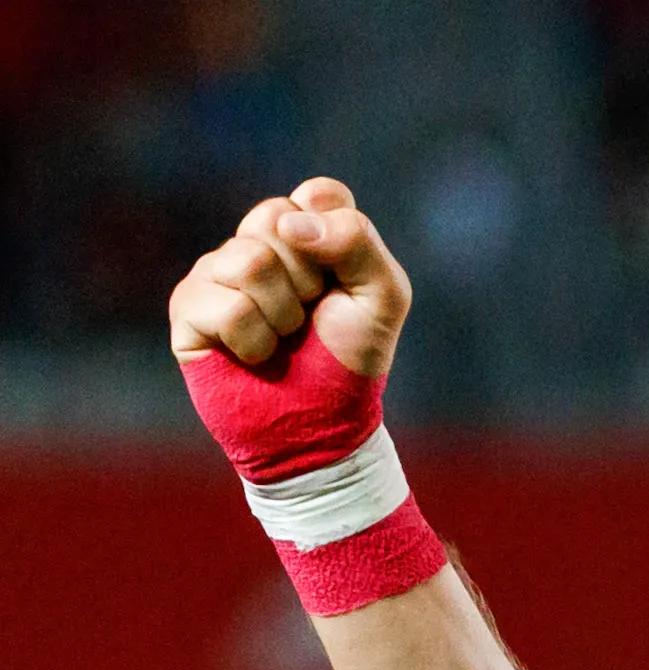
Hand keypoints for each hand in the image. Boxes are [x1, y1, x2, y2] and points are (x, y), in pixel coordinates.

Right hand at [167, 177, 409, 378]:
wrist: (323, 421)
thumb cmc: (350, 358)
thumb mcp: (382, 297)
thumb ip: (356, 242)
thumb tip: (289, 224)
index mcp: (305, 232)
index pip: (319, 193)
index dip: (336, 234)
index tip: (344, 277)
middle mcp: (256, 243)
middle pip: (276, 219)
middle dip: (309, 278)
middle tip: (311, 314)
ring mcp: (217, 272)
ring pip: (248, 261)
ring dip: (283, 314)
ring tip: (284, 338)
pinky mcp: (189, 308)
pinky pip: (227, 307)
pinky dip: (256, 341)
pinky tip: (257, 355)